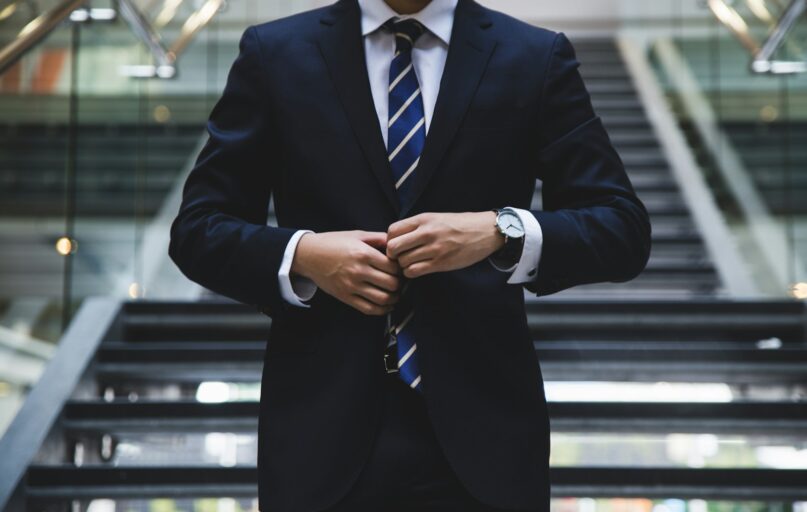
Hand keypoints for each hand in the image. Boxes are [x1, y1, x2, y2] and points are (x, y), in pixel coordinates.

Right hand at [291, 231, 401, 315]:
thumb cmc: (333, 243)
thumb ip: (378, 238)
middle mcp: (358, 271)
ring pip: (383, 299)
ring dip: (394, 298)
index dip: (401, 269)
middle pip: (391, 284)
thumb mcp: (357, 235)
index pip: (393, 267)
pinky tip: (387, 305)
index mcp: (363, 254)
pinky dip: (382, 310)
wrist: (309, 255)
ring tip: (395, 294)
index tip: (401, 269)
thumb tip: (396, 243)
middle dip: (400, 284)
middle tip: (400, 281)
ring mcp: (351, 286)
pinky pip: (369, 308)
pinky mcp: (345, 297)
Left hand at [386, 212, 504, 278]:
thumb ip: (417, 226)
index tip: (397, 245)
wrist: (485, 231)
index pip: (392, 230)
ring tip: (411, 263)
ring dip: (403, 265)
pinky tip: (418, 269)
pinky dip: (411, 273)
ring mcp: (434, 249)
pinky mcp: (441, 263)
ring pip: (402, 262)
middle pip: (393, 247)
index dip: (390, 240)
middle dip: (393, 255)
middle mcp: (426, 233)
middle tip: (400, 257)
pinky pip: (414, 271)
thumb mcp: (436, 218)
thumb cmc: (460, 225)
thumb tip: (395, 238)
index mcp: (424, 219)